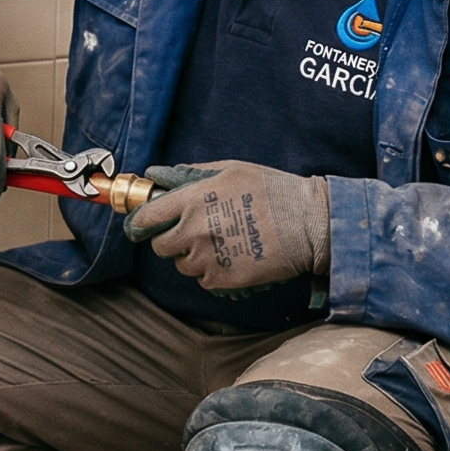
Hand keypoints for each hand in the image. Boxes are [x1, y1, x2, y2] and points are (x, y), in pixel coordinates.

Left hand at [121, 161, 329, 291]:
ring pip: (181, 265)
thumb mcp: (232, 169)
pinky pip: (202, 280)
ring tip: (219, 245)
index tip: (141, 226)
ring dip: (192, 258)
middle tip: (190, 235)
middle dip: (170, 241)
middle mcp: (194, 230)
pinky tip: (231, 259)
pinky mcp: (224, 278)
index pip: (146, 218)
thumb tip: (164, 177)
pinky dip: (211, 273)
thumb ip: (193, 174)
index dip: (140, 223)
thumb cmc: (273, 190)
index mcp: (192, 200)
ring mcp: (208, 257)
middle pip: (160, 246)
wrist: (309, 223)